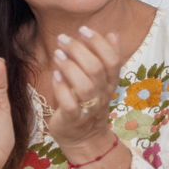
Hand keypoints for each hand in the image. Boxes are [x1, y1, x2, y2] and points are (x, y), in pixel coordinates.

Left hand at [46, 25, 122, 160]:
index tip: (83, 29)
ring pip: (85, 86)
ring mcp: (88, 108)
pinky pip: (69, 104)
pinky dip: (62, 88)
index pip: (112, 60)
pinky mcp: (72, 119)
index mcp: (110, 83)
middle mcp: (102, 95)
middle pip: (96, 69)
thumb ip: (106, 58)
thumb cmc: (88, 102)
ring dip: (70, 67)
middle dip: (79, 50)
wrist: (85, 138)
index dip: (99, 43)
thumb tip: (113, 34)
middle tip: (63, 38)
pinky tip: (54, 76)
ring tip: (58, 54)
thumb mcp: (101, 80)